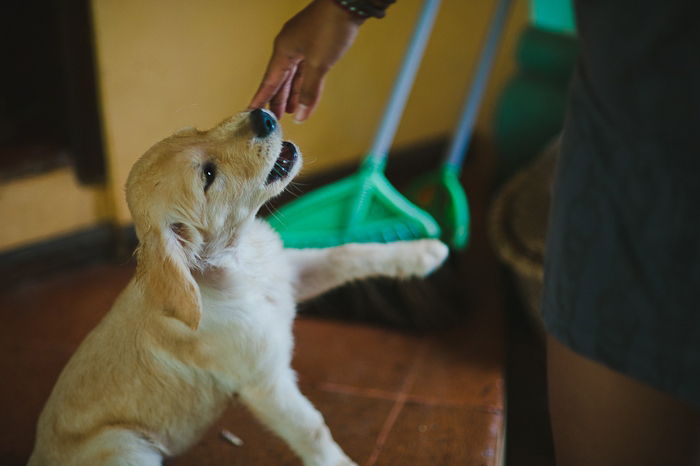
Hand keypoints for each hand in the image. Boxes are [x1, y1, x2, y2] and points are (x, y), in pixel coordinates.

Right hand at [249, 0, 363, 122]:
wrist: (350, 3)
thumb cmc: (330, 27)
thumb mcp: (319, 64)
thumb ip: (309, 92)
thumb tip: (300, 116)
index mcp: (284, 50)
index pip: (269, 81)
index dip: (262, 98)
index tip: (253, 112)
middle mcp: (290, 48)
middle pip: (281, 79)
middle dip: (278, 99)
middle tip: (275, 118)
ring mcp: (303, 46)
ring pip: (294, 76)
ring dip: (293, 94)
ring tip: (291, 111)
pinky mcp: (316, 45)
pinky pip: (307, 70)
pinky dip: (306, 84)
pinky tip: (307, 96)